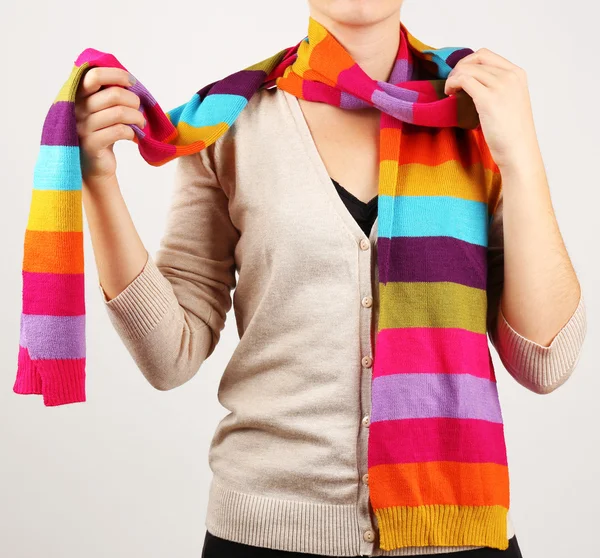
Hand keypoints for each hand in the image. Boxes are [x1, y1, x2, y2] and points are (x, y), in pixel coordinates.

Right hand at [75, 67, 144, 186]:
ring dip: (137, 117)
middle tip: (139, 109)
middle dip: (134, 100)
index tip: (131, 82)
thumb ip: (108, 93)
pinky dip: (131, 132)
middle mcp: (75, 109)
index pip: (95, 75)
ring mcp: (81, 127)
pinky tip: (131, 135)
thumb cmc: (101, 132)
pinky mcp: (90, 145)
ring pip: (120, 113)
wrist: (93, 165)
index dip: (117, 75)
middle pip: (114, 94)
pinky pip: (119, 131)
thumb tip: (129, 80)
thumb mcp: (101, 109)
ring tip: (140, 122)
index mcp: (76, 95)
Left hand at [444, 48, 539, 171]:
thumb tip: (471, 81)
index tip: (460, 77)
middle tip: (452, 85)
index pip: (486, 55)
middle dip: (458, 68)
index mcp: (517, 74)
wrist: (518, 150)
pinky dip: (453, 84)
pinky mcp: (488, 99)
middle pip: (476, 59)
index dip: (467, 63)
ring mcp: (501, 86)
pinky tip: (450, 95)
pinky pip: (464, 80)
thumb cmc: (511, 132)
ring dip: (453, 78)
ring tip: (450, 92)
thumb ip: (496, 87)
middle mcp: (511, 76)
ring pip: (467, 69)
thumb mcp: (509, 101)